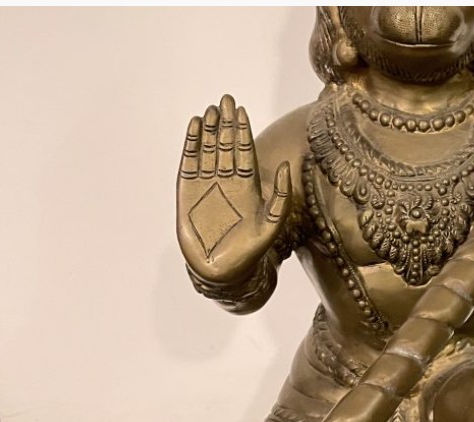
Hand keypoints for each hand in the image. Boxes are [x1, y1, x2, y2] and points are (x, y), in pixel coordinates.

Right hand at [177, 95, 291, 283]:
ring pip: (209, 149)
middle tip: (226, 99)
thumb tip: (284, 167)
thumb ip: (279, 196)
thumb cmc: (250, 251)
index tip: (241, 110)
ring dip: (210, 129)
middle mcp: (227, 181)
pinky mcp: (188, 191)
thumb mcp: (272, 223)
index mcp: (248, 186)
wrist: (221, 270)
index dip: (242, 130)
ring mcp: (207, 185)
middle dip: (227, 122)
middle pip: (227, 144)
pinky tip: (195, 126)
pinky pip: (190, 161)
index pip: (245, 151)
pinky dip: (192, 143)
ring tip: (211, 109)